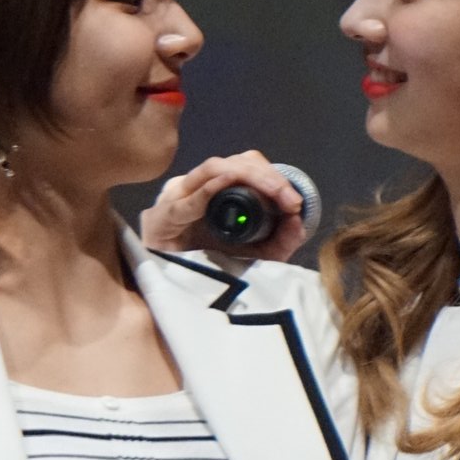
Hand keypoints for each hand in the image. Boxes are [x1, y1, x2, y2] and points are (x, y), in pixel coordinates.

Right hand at [141, 151, 308, 262]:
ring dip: (249, 177)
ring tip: (274, 194)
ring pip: (213, 169)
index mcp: (213, 189)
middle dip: (267, 176)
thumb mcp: (254, 255)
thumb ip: (278, 242)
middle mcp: (194, 187)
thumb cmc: (207, 269)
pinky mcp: (162, 218)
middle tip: (290, 200)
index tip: (295, 202)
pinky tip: (228, 187)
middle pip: (233, 163)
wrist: (172, 297)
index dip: (273, 176)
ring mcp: (175, 198)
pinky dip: (210, 190)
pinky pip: (186, 200)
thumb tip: (298, 221)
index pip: (245, 166)